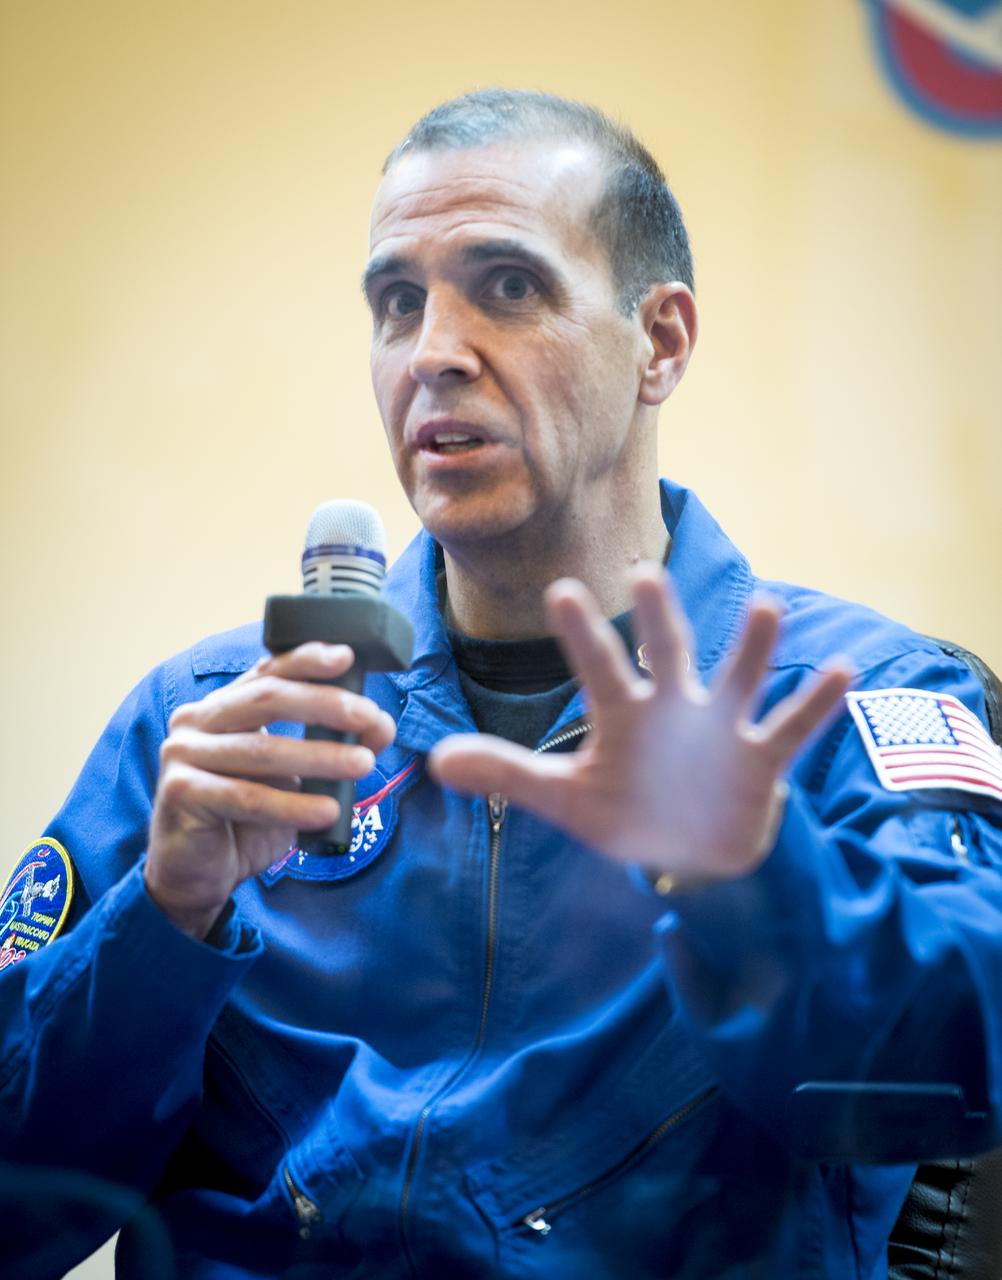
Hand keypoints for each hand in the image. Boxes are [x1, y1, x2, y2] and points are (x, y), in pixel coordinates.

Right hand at [145, 643, 396, 938]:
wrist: (197, 874)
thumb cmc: (246, 819)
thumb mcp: (292, 777)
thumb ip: (326, 745)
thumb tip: (379, 725)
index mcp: (223, 706)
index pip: (268, 672)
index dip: (307, 660)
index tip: (347, 657)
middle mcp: (197, 721)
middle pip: (267, 699)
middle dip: (324, 704)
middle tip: (368, 716)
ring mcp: (183, 755)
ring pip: (263, 750)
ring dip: (320, 757)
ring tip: (363, 765)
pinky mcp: (181, 793)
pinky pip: (247, 797)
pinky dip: (292, 805)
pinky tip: (327, 812)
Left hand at [430, 566, 852, 884]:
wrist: (689, 851)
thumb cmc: (628, 811)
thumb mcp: (566, 801)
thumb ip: (507, 774)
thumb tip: (435, 762)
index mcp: (624, 714)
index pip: (599, 668)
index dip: (583, 635)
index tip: (561, 591)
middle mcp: (674, 707)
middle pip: (668, 654)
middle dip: (661, 619)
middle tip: (646, 572)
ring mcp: (722, 729)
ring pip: (737, 679)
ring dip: (752, 649)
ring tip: (768, 608)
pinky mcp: (761, 760)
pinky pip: (791, 727)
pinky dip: (814, 705)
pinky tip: (841, 671)